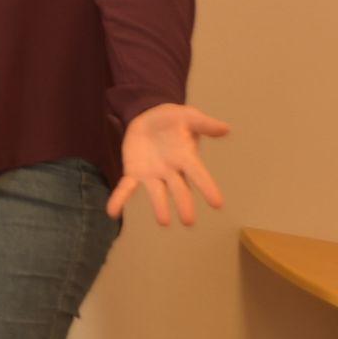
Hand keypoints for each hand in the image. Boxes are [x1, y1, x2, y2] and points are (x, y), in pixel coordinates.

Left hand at [106, 103, 229, 224]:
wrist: (149, 117)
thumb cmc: (174, 120)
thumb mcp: (189, 117)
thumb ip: (204, 123)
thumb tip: (226, 128)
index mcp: (187, 158)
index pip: (199, 174)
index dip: (207, 188)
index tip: (217, 204)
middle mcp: (172, 171)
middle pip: (179, 189)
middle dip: (183, 204)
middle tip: (188, 221)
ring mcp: (152, 175)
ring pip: (156, 193)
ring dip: (159, 206)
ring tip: (163, 222)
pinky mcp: (134, 173)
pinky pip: (126, 188)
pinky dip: (119, 199)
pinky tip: (112, 212)